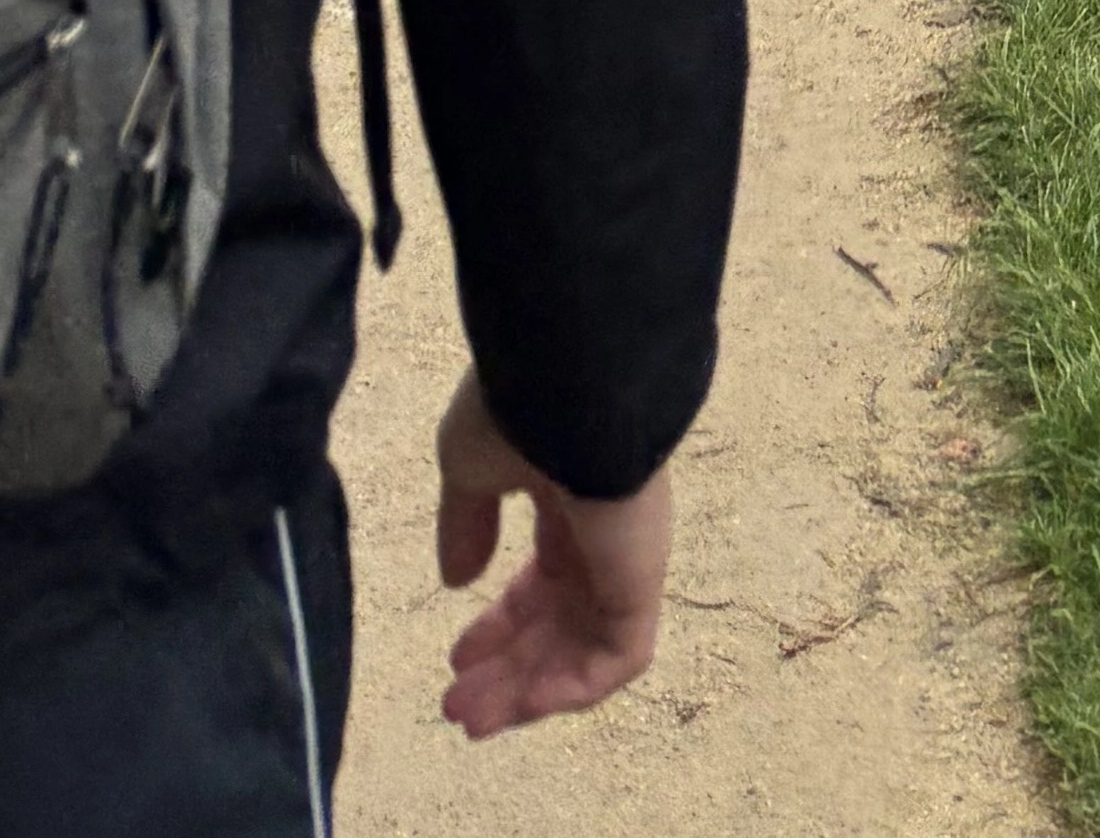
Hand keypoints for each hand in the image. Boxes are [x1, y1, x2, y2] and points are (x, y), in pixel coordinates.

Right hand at [433, 370, 673, 732]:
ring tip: (473, 719)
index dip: (500, 624)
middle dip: (507, 669)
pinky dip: (572, 690)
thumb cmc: (519, 409)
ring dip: (528, 692)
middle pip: (558, 622)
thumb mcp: (472, 466)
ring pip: (583, 649)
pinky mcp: (642, 581)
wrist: (570, 380)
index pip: (543, 579)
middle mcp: (602, 534)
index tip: (457, 657)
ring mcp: (626, 559)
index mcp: (568, 499)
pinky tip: (524, 704)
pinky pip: (617, 657)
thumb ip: (467, 523)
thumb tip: (457, 580)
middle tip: (457, 706)